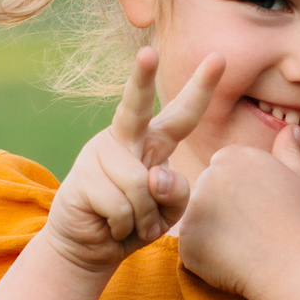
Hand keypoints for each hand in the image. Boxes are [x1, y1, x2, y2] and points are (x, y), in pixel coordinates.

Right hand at [43, 48, 221, 276]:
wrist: (88, 247)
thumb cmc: (134, 222)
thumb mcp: (169, 211)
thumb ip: (176, 193)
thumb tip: (153, 175)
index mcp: (153, 141)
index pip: (182, 113)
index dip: (201, 88)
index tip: (218, 58)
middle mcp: (125, 138)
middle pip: (135, 106)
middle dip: (141, 78)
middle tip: (147, 52)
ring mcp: (99, 154)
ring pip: (141, 185)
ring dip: (143, 217)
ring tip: (129, 222)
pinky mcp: (81, 177)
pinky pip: (121, 206)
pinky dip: (124, 226)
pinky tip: (110, 226)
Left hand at [175, 118, 299, 299]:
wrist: (291, 264)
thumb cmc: (297, 220)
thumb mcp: (298, 178)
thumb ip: (288, 150)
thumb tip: (293, 129)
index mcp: (232, 156)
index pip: (222, 171)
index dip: (240, 194)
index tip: (257, 208)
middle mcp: (208, 175)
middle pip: (207, 195)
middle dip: (223, 211)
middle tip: (251, 228)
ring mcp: (193, 207)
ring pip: (198, 221)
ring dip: (214, 234)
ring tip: (243, 245)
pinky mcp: (186, 239)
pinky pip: (192, 248)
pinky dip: (207, 257)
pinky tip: (232, 260)